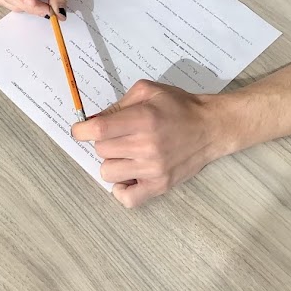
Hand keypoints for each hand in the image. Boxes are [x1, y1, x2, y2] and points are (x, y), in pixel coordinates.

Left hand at [72, 80, 230, 207]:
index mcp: (142, 119)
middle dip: (102, 142)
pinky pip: (128, 199)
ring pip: (108, 173)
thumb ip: (119, 104)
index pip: (99, 130)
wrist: (211, 127)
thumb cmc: (178, 106)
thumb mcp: (147, 91)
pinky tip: (128, 176)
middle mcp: (146, 146)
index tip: (79, 131)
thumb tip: (93, 121)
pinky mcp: (160, 186)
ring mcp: (153, 169)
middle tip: (117, 136)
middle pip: (102, 150)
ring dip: (111, 162)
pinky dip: (121, 190)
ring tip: (125, 154)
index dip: (81, 131)